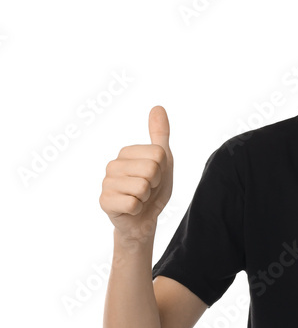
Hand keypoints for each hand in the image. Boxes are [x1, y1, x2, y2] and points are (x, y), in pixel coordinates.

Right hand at [99, 105, 172, 241]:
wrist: (144, 220)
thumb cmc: (153, 190)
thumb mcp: (163, 160)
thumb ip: (160, 134)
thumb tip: (158, 107)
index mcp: (126, 152)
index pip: (158, 154)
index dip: (162, 170)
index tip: (155, 177)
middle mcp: (113, 165)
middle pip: (151, 169)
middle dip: (155, 184)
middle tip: (147, 190)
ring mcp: (106, 183)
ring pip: (142, 187)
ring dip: (146, 198)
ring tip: (139, 199)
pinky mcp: (105, 202)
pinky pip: (133, 203)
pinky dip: (138, 210)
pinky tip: (131, 209)